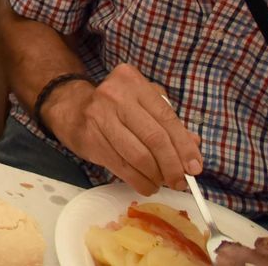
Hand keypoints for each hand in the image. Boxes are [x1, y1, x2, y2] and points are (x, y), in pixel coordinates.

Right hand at [44, 64, 202, 194]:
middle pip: (154, 138)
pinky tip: (147, 185)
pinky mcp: (90, 138)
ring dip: (156, 176)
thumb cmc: (116, 106)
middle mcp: (116, 96)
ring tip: (162, 183)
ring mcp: (99, 116)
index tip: (195, 168)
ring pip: (139, 156)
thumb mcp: (143, 104)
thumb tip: (194, 146)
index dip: (184, 146)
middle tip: (181, 182)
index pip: (167, 118)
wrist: (72, 107)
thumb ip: (168, 122)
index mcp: (134, 82)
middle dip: (172, 166)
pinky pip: (122, 167)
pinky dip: (139, 181)